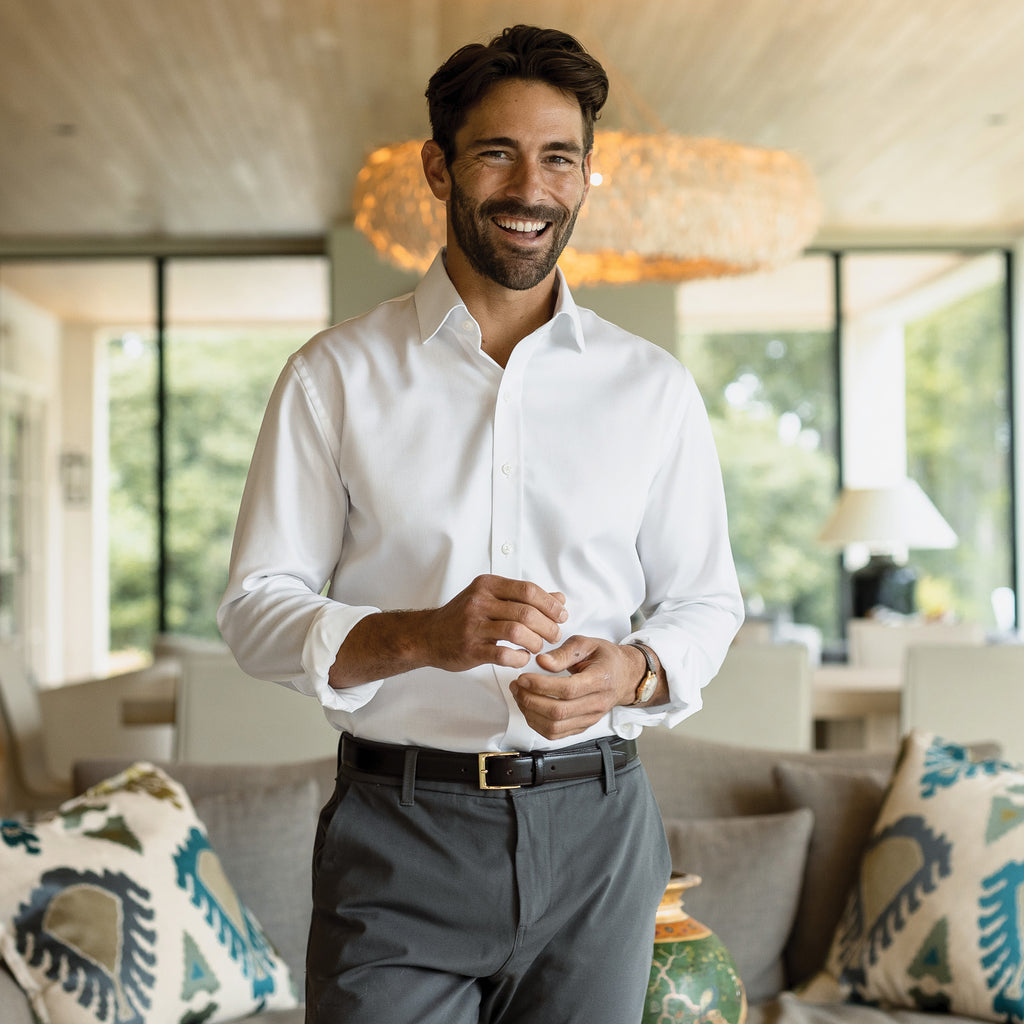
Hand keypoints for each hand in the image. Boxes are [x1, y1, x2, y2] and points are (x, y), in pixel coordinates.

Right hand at [421, 574, 567, 671]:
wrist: (427, 636)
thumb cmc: (463, 616)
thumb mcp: (492, 598)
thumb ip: (525, 598)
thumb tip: (559, 599)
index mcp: (488, 585)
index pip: (528, 590)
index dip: (550, 604)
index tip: (561, 615)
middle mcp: (480, 602)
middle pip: (526, 612)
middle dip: (548, 626)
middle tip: (554, 635)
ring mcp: (473, 626)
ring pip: (517, 632)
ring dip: (536, 642)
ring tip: (538, 648)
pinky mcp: (470, 648)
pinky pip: (503, 654)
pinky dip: (519, 657)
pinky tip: (522, 658)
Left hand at [510, 636, 657, 740]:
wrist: (625, 676)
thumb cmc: (605, 658)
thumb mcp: (587, 644)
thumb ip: (563, 653)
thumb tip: (542, 662)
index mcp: (600, 680)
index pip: (568, 689)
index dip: (541, 685)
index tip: (523, 677)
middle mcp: (597, 703)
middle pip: (559, 712)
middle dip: (530, 700)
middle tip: (517, 685)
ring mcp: (590, 718)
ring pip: (555, 727)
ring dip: (531, 713)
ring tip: (520, 695)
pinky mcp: (582, 726)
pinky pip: (556, 734)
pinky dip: (537, 724)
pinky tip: (529, 708)